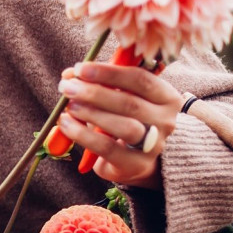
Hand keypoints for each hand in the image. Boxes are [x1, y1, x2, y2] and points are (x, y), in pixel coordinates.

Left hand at [55, 61, 184, 189]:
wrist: (136, 159)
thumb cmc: (125, 120)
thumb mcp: (118, 97)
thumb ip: (99, 83)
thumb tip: (69, 75)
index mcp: (166, 97)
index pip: (140, 79)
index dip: (109, 72)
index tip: (81, 68)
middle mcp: (166, 121)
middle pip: (130, 103)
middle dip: (94, 93)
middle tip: (68, 87)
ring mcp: (154, 145)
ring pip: (125, 126)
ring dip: (91, 113)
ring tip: (69, 106)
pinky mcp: (136, 164)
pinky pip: (107, 148)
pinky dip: (83, 134)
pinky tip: (66, 124)